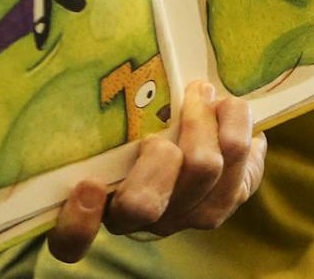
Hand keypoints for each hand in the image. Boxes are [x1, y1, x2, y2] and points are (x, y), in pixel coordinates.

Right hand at [47, 81, 266, 262]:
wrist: (206, 154)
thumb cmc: (146, 131)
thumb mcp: (119, 127)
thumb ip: (108, 117)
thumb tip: (100, 73)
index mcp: (101, 206)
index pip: (71, 239)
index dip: (78, 222)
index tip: (89, 185)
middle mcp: (142, 219)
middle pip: (143, 203)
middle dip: (154, 156)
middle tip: (160, 125)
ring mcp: (187, 215)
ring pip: (202, 168)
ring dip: (202, 120)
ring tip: (201, 93)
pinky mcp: (229, 198)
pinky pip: (241, 157)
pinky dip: (236, 121)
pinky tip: (228, 108)